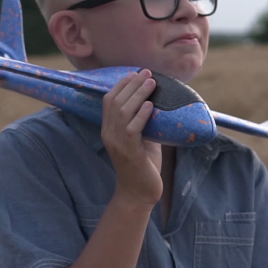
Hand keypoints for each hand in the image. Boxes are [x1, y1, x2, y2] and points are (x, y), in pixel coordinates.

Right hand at [101, 69, 161, 208]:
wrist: (139, 194)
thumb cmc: (144, 165)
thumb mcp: (143, 139)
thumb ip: (145, 122)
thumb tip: (158, 103)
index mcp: (109, 129)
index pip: (109, 100)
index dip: (121, 85)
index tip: (135, 73)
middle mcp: (108, 134)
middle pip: (115, 102)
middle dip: (132, 84)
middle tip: (147, 73)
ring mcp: (116, 143)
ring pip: (123, 112)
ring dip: (138, 94)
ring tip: (151, 82)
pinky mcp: (128, 152)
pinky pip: (132, 129)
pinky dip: (141, 115)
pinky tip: (150, 105)